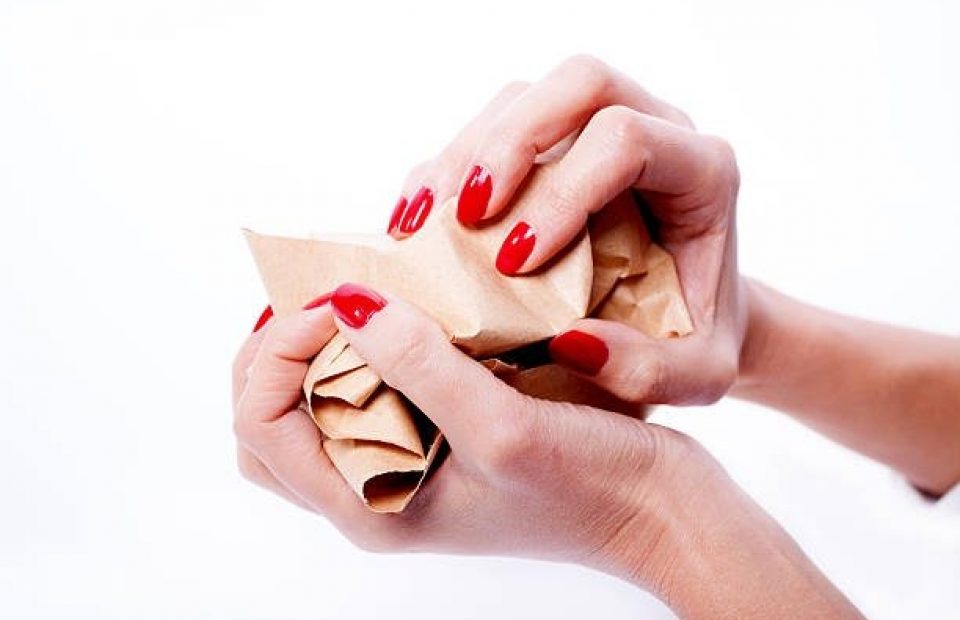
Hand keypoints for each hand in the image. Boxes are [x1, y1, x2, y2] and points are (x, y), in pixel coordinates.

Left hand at [233, 285, 861, 618]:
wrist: (662, 512)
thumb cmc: (594, 488)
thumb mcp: (505, 429)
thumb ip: (421, 366)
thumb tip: (345, 302)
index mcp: (373, 504)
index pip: (260, 426)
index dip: (275, 352)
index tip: (333, 298)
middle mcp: (376, 490)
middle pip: (270, 420)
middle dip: (277, 350)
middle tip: (322, 295)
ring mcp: (406, 466)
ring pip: (316, 404)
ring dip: (319, 347)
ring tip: (357, 294)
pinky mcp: (439, 440)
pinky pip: (372, 391)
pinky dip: (370, 347)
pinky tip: (410, 307)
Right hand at [387, 55, 743, 406]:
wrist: (695, 312)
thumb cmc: (696, 337)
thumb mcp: (697, 375)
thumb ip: (650, 370)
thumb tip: (570, 341)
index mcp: (703, 171)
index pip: (627, 141)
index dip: (562, 193)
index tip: (515, 263)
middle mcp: (657, 127)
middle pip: (579, 83)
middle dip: (510, 142)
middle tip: (467, 215)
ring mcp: (603, 123)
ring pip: (527, 94)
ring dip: (467, 151)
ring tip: (427, 224)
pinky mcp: (557, 141)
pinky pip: (494, 123)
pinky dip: (446, 165)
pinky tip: (416, 220)